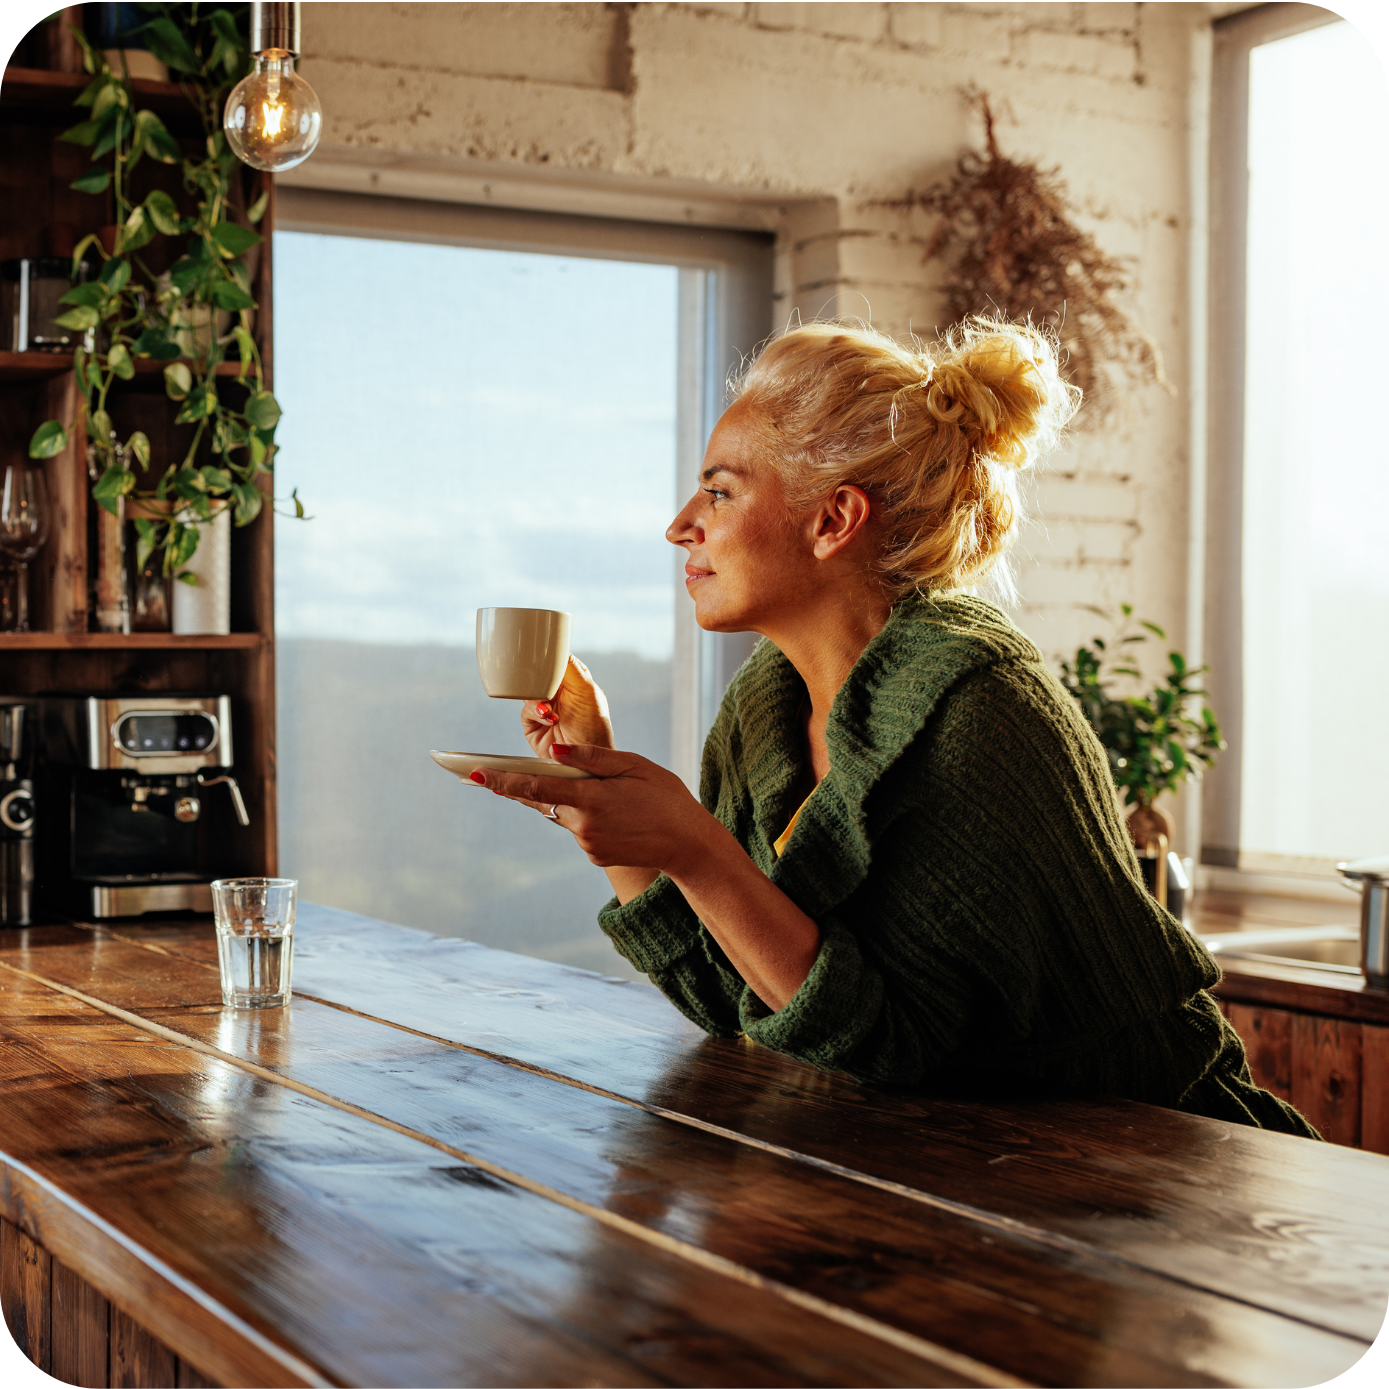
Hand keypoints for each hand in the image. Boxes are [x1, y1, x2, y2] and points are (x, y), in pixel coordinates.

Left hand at [471, 743, 717, 875]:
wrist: (689, 845)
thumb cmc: (666, 798)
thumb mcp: (634, 766)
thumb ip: (592, 759)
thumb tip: (554, 754)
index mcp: (590, 799)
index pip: (534, 787)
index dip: (502, 779)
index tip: (474, 773)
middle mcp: (582, 826)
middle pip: (552, 798)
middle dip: (561, 784)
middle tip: (596, 780)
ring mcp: (587, 845)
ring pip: (568, 813)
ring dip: (582, 800)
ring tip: (624, 799)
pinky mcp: (594, 856)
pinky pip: (582, 828)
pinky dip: (593, 816)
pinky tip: (624, 815)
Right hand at [521, 656, 614, 758]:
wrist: (584, 763)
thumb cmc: (594, 727)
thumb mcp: (587, 691)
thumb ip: (571, 668)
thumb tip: (556, 647)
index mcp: (572, 679)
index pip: (555, 659)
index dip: (547, 655)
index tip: (540, 652)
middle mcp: (557, 691)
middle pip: (536, 673)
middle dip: (538, 678)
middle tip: (543, 683)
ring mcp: (543, 706)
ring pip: (527, 690)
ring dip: (537, 698)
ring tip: (549, 709)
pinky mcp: (532, 723)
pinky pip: (524, 710)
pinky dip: (534, 712)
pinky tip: (548, 718)